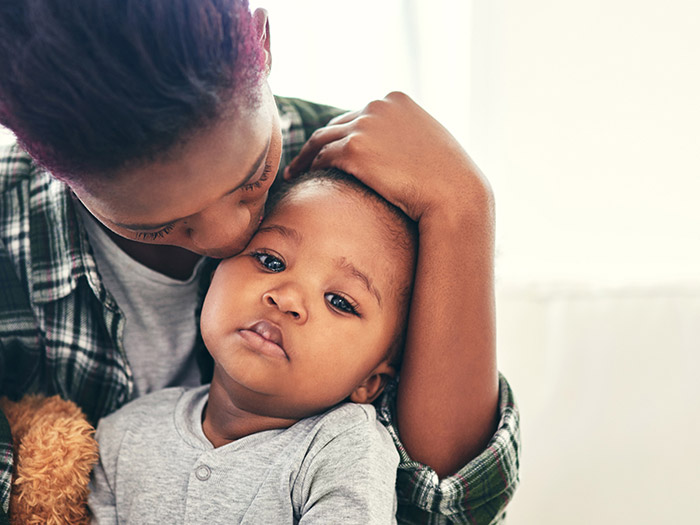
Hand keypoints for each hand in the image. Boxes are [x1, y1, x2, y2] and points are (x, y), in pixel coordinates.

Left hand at [284, 92, 490, 221]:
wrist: (453, 193)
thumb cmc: (447, 177)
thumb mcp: (428, 142)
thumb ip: (405, 136)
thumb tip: (390, 149)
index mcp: (395, 99)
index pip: (359, 114)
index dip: (343, 133)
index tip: (331, 148)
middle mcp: (377, 105)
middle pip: (336, 124)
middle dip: (321, 143)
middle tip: (306, 161)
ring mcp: (364, 125)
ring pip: (322, 139)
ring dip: (306, 156)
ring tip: (295, 172)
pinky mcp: (353, 149)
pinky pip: (322, 157)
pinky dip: (310, 167)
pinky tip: (304, 179)